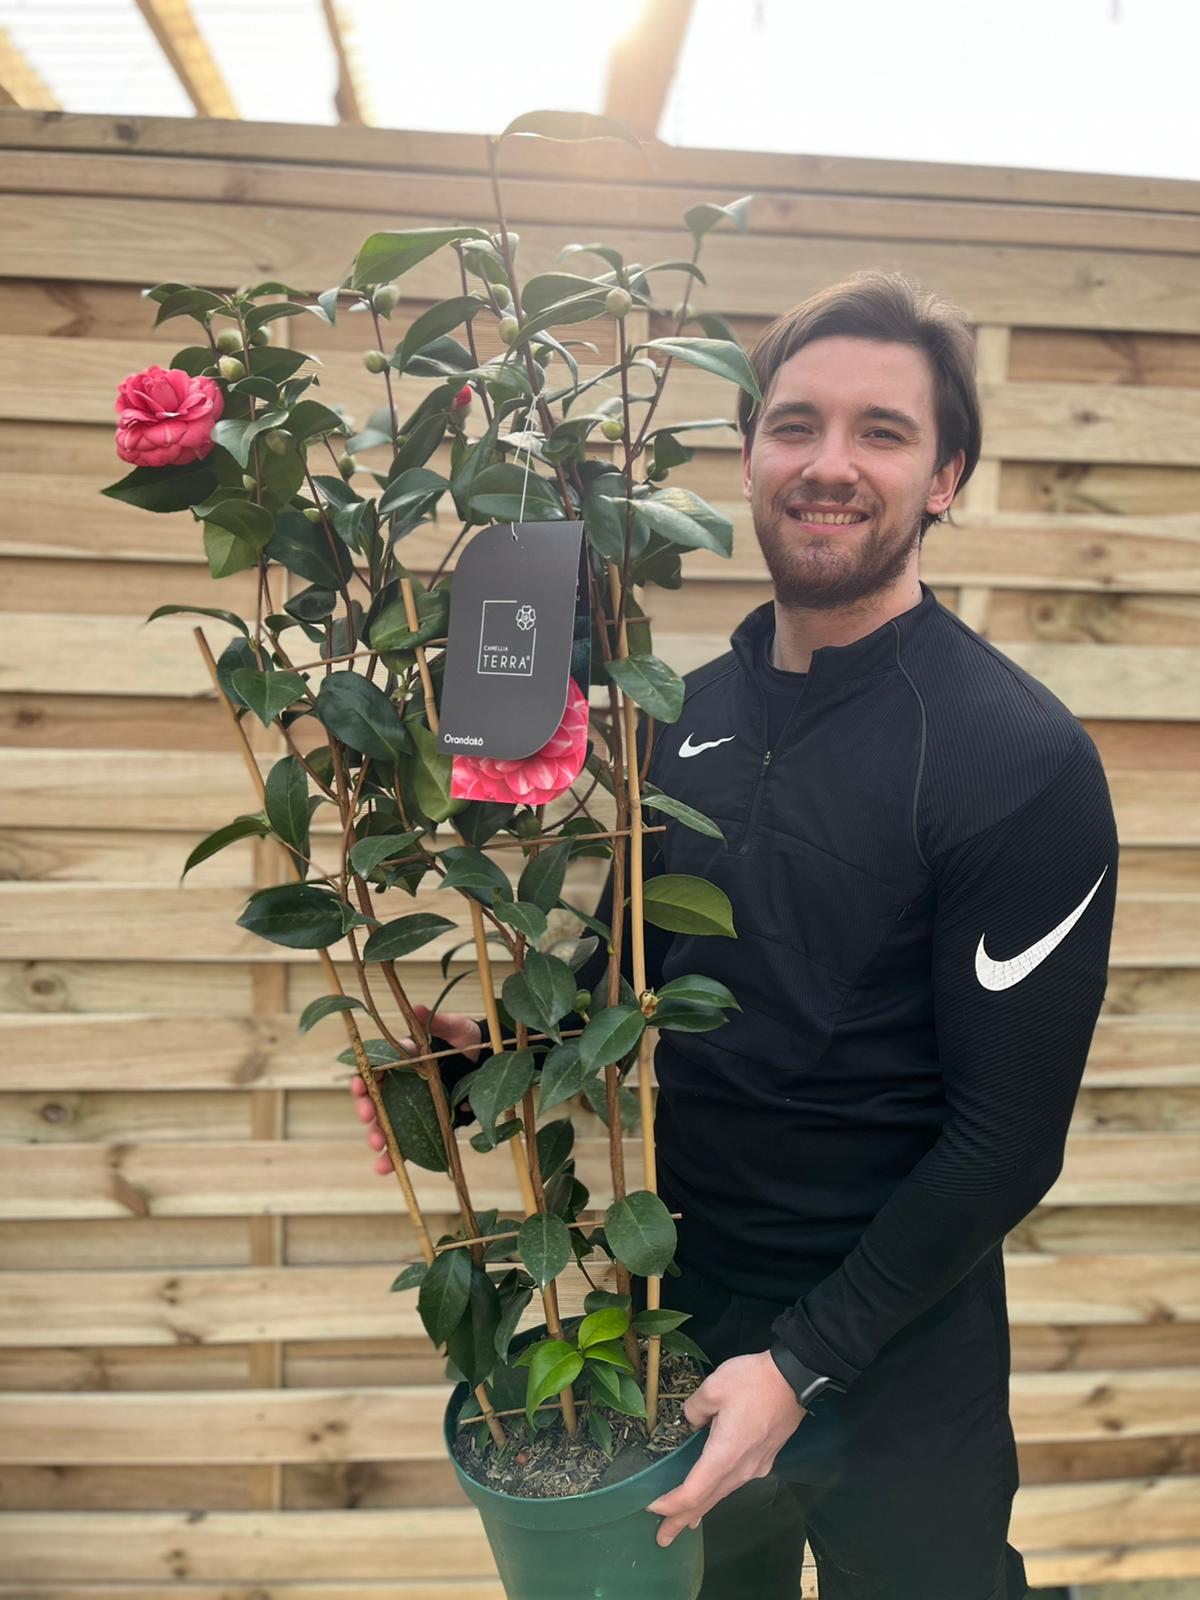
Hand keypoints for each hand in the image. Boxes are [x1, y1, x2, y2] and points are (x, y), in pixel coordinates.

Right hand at [349, 1004, 481, 1174]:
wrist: (491, 1065)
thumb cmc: (470, 1043)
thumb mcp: (457, 1029)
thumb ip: (437, 1022)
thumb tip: (416, 1007)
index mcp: (403, 1060)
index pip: (374, 1069)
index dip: (362, 1078)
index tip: (359, 1087)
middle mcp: (402, 1085)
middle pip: (375, 1100)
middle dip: (367, 1110)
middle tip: (368, 1118)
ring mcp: (412, 1108)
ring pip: (385, 1124)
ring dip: (377, 1136)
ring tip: (377, 1146)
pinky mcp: (424, 1126)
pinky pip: (405, 1144)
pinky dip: (393, 1157)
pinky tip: (386, 1168)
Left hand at [644, 1350, 806, 1546]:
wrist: (796, 1377)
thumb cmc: (753, 1381)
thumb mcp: (713, 1387)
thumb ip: (694, 1409)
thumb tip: (692, 1421)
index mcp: (724, 1456)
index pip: (693, 1492)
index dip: (671, 1505)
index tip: (651, 1508)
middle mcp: (741, 1469)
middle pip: (707, 1501)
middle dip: (682, 1520)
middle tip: (662, 1539)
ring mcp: (755, 1466)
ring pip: (722, 1494)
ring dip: (700, 1508)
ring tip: (684, 1523)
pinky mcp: (765, 1459)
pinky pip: (734, 1483)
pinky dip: (717, 1493)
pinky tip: (714, 1492)